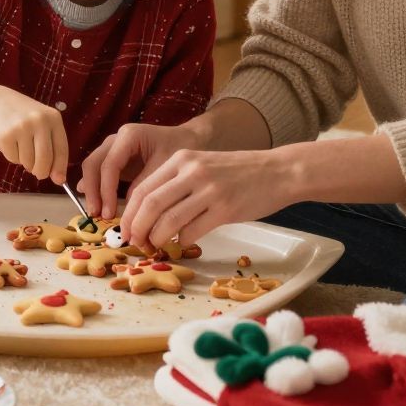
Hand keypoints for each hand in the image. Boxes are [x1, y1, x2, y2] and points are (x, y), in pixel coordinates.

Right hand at [0, 87, 68, 184]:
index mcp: (54, 118)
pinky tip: (11, 143)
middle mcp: (39, 121)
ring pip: (28, 162)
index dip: (60, 168)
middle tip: (38, 172)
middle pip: (44, 160)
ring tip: (22, 146)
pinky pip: (13, 159)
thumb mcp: (44, 125)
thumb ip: (54, 149)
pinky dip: (13, 157)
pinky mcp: (5, 135)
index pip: (61, 150)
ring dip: (26, 162)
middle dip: (41, 171)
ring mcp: (21, 127)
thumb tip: (59, 179)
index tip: (59, 180)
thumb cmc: (26, 118)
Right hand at [80, 120, 201, 217]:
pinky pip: (99, 174)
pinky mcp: (115, 161)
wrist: (188, 139)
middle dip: (92, 191)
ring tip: (96, 215)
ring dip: (91, 192)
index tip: (109, 213)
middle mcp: (116, 140)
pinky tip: (96, 206)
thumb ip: (146, 183)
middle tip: (96, 215)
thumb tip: (128, 208)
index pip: (109, 164)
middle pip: (93, 164)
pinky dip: (96, 189)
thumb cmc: (179, 148)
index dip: (106, 190)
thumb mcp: (166, 166)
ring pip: (92, 169)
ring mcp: (113, 149)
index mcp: (129, 135)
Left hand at [116, 146, 289, 251]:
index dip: (130, 214)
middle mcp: (192, 171)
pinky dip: (182, 241)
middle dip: (137, 229)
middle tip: (136, 244)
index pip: (143, 189)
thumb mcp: (203, 166)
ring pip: (168, 220)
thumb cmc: (239, 173)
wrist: (278, 171)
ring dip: (157, 239)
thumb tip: (149, 215)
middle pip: (150, 205)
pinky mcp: (225, 209)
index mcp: (182, 159)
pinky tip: (184, 241)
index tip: (127, 231)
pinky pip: (192, 232)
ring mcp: (209, 190)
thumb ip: (177, 184)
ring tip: (157, 247)